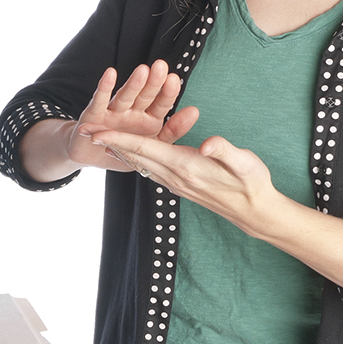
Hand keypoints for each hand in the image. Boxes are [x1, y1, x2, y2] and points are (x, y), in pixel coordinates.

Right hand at [70, 61, 198, 171]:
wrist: (92, 155)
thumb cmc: (125, 149)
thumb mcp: (153, 145)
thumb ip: (173, 130)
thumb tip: (194, 111)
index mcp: (149, 119)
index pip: (162, 104)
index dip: (167, 93)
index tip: (174, 79)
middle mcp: (132, 112)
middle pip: (145, 96)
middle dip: (153, 82)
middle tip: (161, 66)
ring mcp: (113, 112)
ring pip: (125, 96)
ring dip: (133, 84)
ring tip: (143, 71)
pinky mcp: (93, 115)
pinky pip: (99, 101)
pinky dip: (104, 88)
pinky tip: (110, 73)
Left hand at [96, 129, 342, 291]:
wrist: (257, 212)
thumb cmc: (253, 183)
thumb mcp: (245, 162)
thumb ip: (225, 151)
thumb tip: (208, 144)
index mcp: (185, 166)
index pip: (145, 149)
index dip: (120, 139)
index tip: (97, 131)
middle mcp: (175, 176)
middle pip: (135, 156)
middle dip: (110, 143)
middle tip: (86, 131)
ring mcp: (177, 183)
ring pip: (141, 164)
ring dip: (120, 151)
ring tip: (101, 140)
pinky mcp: (181, 185)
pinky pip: (151, 170)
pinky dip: (136, 159)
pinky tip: (131, 155)